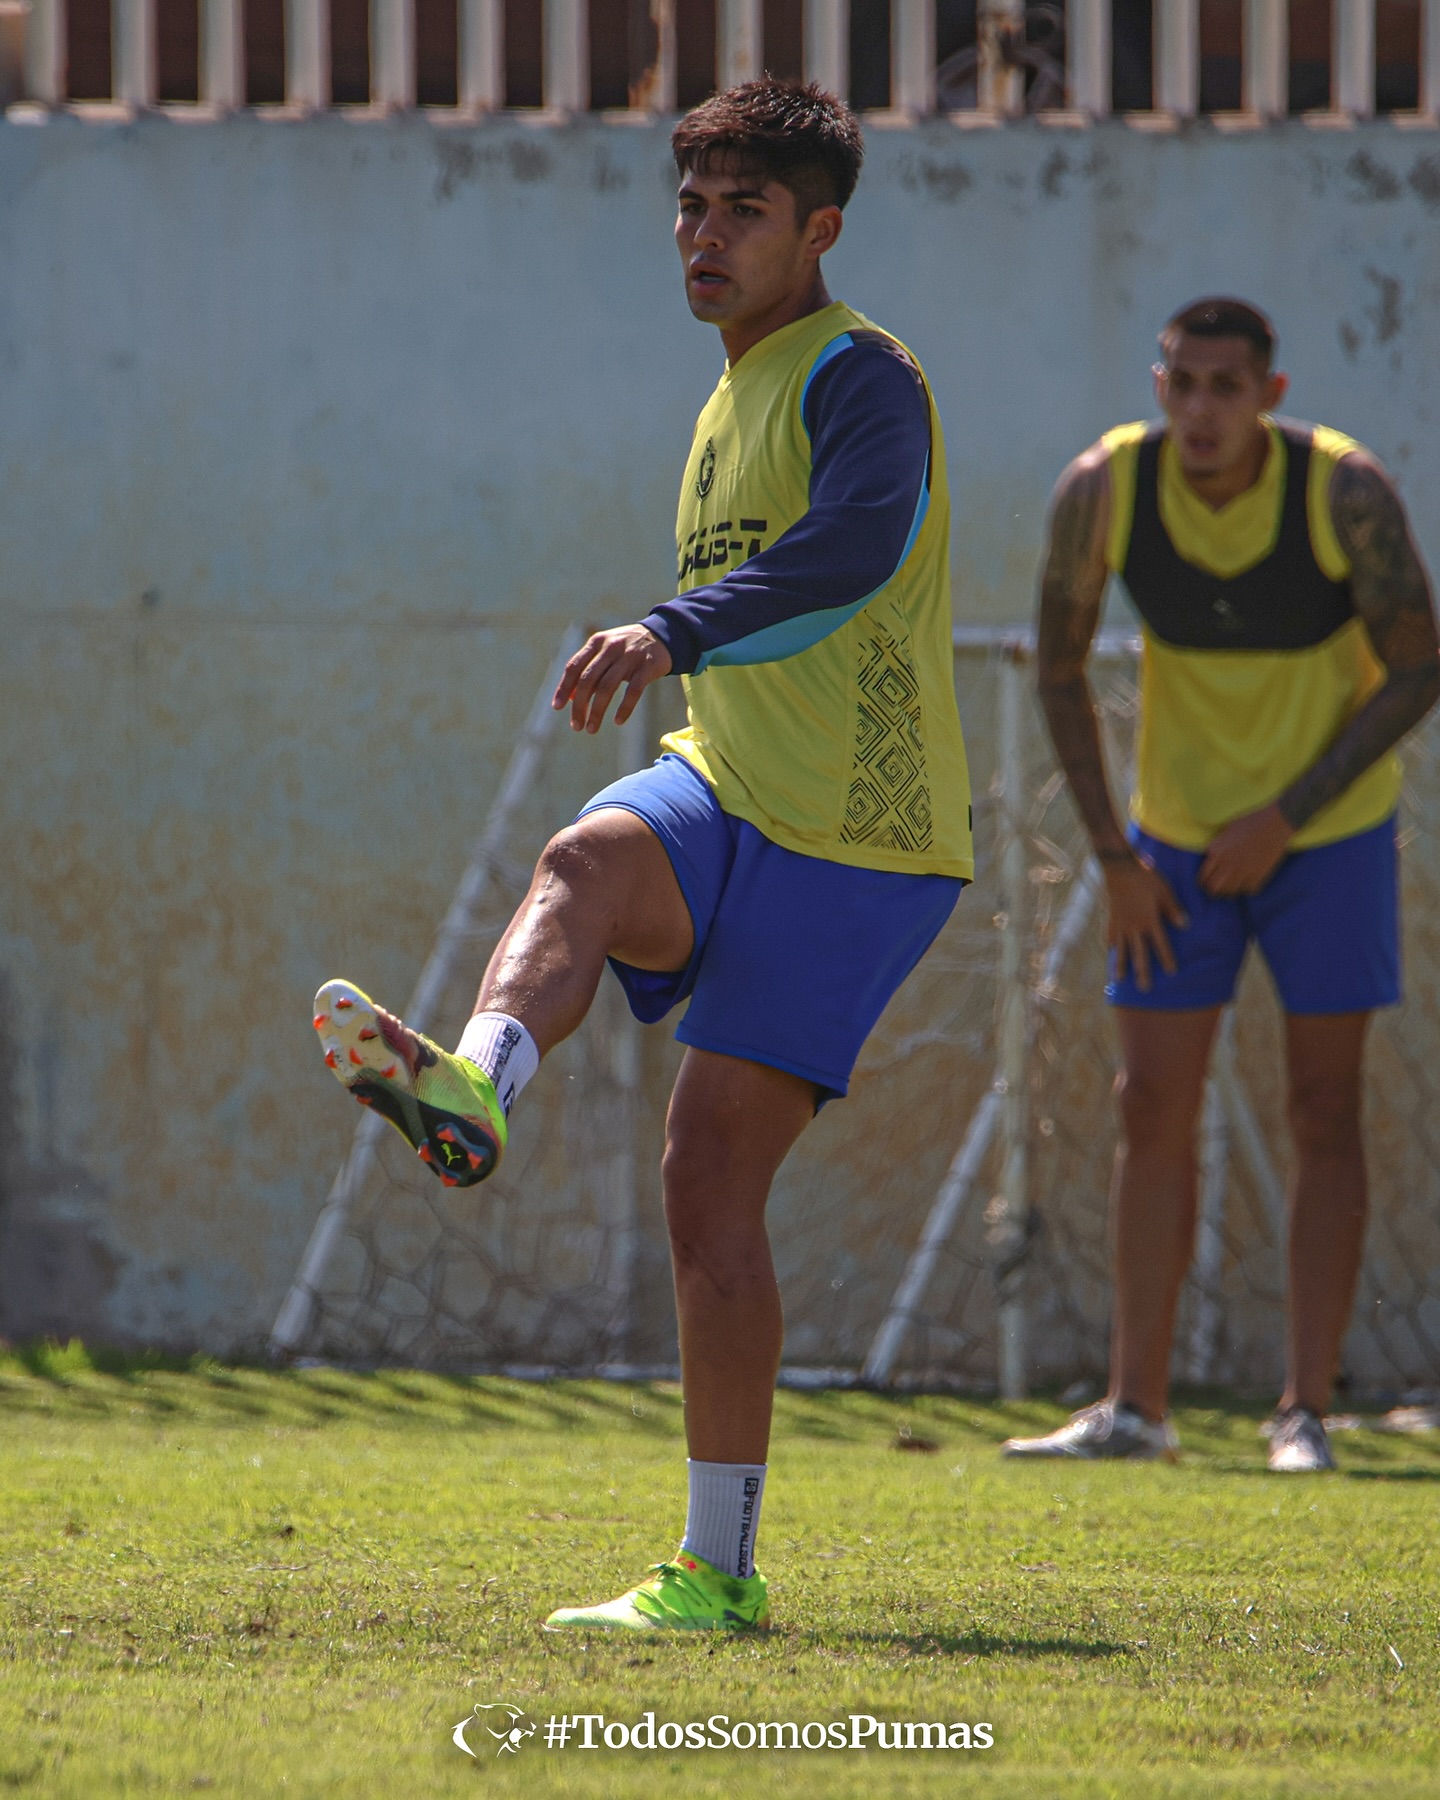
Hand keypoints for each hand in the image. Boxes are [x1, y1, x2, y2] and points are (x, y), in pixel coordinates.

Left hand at [553, 625, 672, 733]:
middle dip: (579, 706)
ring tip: (591, 728)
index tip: (557, 707)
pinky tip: (618, 721)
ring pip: (607, 687)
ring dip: (597, 711)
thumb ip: (589, 670)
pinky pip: (633, 691)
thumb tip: (571, 698)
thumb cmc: (627, 650)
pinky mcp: (647, 667)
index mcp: (596, 642)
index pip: (574, 667)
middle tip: (576, 726)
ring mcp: (629, 657)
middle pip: (588, 680)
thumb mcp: (605, 652)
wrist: (662, 637)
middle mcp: (611, 647)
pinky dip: (624, 708)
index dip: (564, 688)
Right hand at [1104, 853, 1187, 991]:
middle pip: (1140, 954)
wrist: (1120, 868)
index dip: (1166, 959)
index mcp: (1150, 921)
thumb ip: (1173, 910)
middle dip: (1143, 972)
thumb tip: (1185, 925)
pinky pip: (1111, 936)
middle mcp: (1135, 927)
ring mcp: (1121, 924)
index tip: (1171, 973)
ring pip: (1122, 949)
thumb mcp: (1165, 892)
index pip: (1161, 945)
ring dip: (1121, 965)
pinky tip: (1110, 952)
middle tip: (1144, 989)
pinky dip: (1111, 945)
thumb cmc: (1147, 879)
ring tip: (1120, 980)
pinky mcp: (1112, 918)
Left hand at [1198, 804, 1292, 896]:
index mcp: (1216, 851)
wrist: (1276, 823)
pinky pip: (1248, 890)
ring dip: (1228, 891)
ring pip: (1230, 892)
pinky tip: (1246, 884)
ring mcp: (1243, 871)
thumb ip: (1218, 844)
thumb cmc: (1251, 821)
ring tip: (1230, 889)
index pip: (1203, 876)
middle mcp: (1226, 864)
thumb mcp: (1227, 829)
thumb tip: (1212, 854)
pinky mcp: (1258, 875)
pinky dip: (1246, 889)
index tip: (1205, 883)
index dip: (1203, 881)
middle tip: (1215, 890)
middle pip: (1214, 888)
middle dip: (1213, 890)